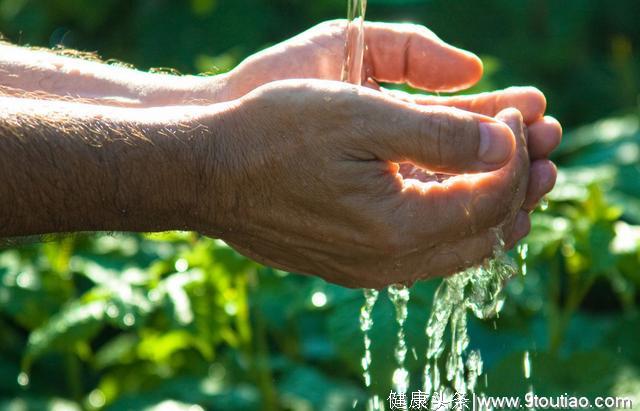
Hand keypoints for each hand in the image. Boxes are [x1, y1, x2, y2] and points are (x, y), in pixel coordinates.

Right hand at [224, 20, 560, 236]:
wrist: (204, 173)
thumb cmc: (273, 135)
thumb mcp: (361, 116)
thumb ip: (441, 133)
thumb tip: (505, 144)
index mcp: (397, 227)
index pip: (491, 198)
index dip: (518, 154)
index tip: (523, 115)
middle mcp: (388, 262)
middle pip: (483, 233)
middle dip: (520, 188)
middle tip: (546, 153)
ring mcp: (367, 268)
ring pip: (454, 247)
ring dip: (490, 207)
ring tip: (514, 174)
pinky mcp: (349, 263)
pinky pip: (420, 251)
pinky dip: (450, 220)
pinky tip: (453, 194)